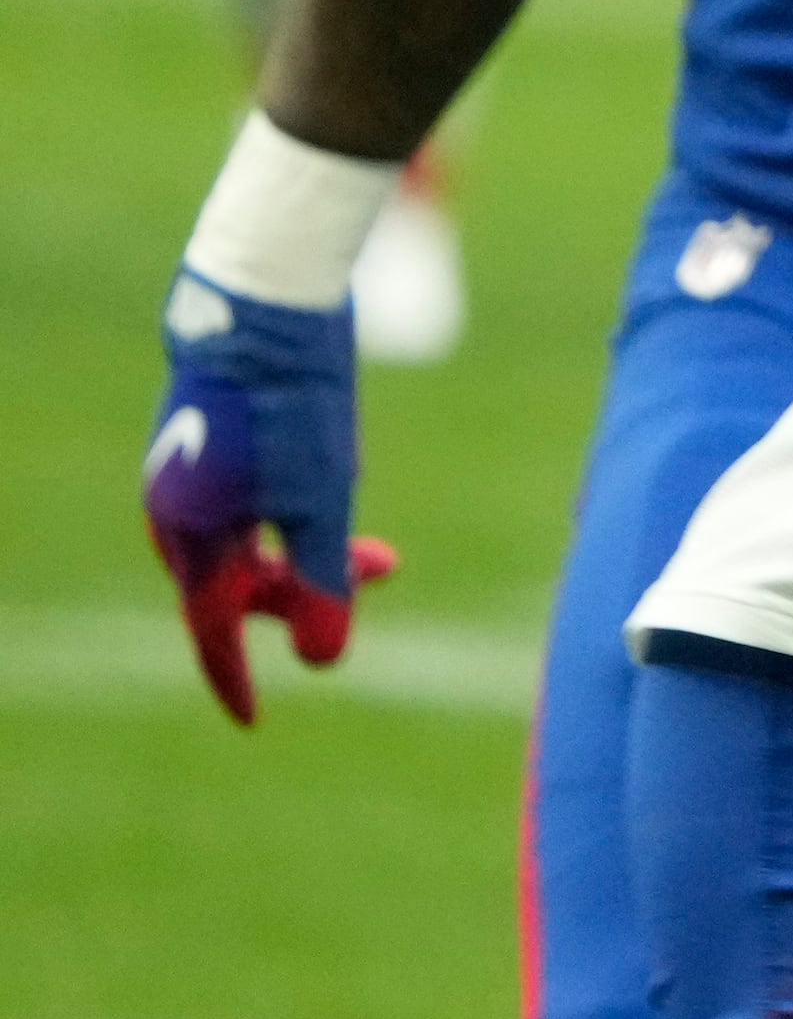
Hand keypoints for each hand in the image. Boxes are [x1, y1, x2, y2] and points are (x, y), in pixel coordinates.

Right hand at [143, 268, 395, 724]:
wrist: (268, 300)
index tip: (254, 718)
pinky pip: (259, 497)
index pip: (209, 626)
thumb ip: (320, 582)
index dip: (235, 674)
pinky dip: (300, 509)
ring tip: (376, 533)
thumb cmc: (289, 405)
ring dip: (314, 548)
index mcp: (188, 532)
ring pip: (254, 537)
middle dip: (307, 590)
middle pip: (239, 581)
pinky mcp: (224, 435)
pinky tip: (338, 478)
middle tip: (385, 566)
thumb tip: (322, 662)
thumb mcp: (319, 503)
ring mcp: (198, 469)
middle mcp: (181, 506)